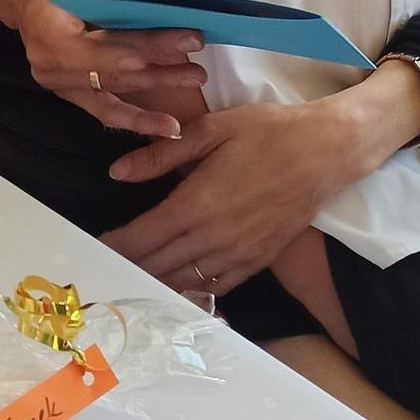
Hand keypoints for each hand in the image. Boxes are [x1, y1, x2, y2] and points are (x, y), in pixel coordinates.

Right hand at [0, 0, 207, 138]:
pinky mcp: (71, 92)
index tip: (183, 43)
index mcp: (48, 32)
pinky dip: (135, 119)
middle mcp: (49, 67)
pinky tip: (165, 128)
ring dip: (155, 90)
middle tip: (197, 63)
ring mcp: (58, 85)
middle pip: (113, 72)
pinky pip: (104, 110)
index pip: (102, 47)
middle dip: (159, 67)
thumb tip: (159, 14)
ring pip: (114, 93)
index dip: (145, 47)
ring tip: (193, 79)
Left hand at [103, 102, 354, 294]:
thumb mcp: (211, 130)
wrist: (325, 152)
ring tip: (132, 278)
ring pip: (184, 281)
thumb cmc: (267, 132)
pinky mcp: (257, 262)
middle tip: (105, 267)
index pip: (142, 238)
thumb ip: (162, 155)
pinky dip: (191, 289)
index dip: (114, 247)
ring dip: (155, 281)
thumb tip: (118, 172)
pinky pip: (216, 286)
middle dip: (128, 267)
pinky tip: (177, 285)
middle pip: (157, 265)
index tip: (95, 249)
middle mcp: (213, 237)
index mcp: (196, 203)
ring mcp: (237, 254)